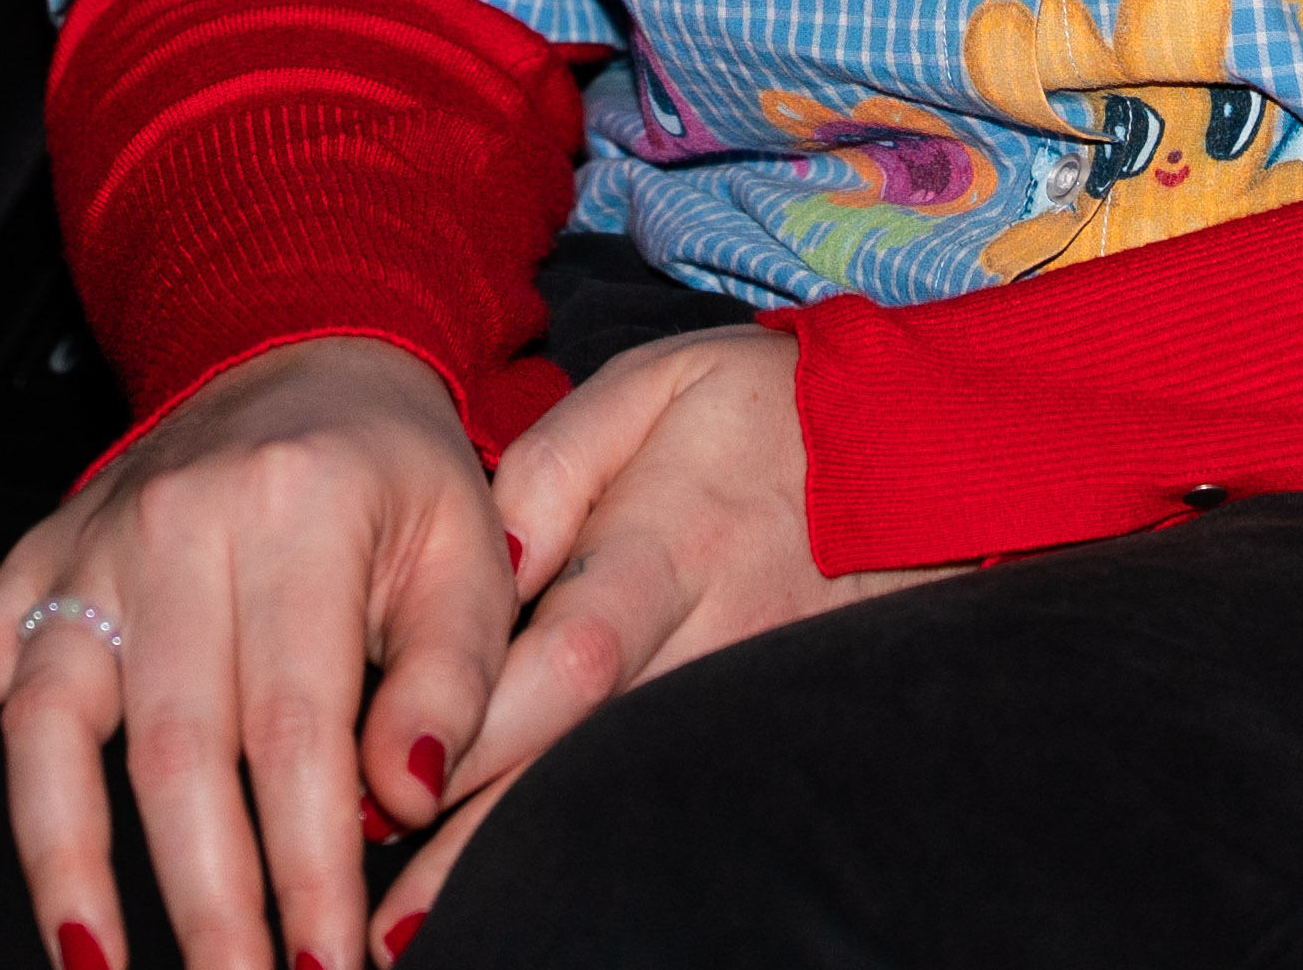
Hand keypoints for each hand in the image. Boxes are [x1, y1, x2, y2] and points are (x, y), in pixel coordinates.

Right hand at [0, 334, 502, 969]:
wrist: (308, 355)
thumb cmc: (394, 473)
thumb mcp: (469, 545)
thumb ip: (453, 672)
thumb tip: (408, 795)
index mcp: (294, 516)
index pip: (299, 727)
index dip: (310, 863)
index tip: (326, 964)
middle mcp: (173, 529)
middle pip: (175, 749)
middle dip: (204, 901)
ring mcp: (83, 551)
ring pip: (48, 726)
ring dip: (65, 867)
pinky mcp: (26, 567)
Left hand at [370, 331, 953, 948]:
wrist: (913, 437)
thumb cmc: (758, 407)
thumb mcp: (653, 388)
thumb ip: (554, 469)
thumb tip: (485, 566)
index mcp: (670, 548)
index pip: (567, 657)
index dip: (483, 734)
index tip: (388, 794)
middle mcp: (715, 635)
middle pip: (589, 751)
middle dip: (485, 842)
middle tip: (392, 930)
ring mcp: (756, 690)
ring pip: (639, 789)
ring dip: (548, 864)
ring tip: (441, 939)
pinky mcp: (780, 718)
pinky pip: (691, 788)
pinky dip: (625, 846)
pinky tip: (568, 902)